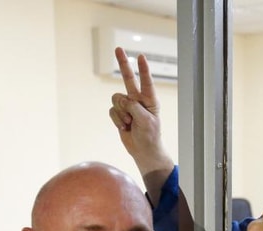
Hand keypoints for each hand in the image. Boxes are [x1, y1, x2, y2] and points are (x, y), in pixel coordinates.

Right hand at [108, 47, 173, 175]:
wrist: (143, 150)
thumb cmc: (150, 135)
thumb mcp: (146, 121)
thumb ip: (134, 107)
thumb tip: (122, 100)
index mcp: (150, 100)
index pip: (146, 82)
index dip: (143, 70)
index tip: (141, 57)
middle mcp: (138, 99)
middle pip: (128, 79)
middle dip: (123, 64)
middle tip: (118, 48)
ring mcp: (128, 106)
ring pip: (117, 99)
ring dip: (121, 113)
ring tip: (130, 123)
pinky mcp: (119, 114)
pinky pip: (112, 110)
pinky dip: (117, 119)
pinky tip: (124, 127)